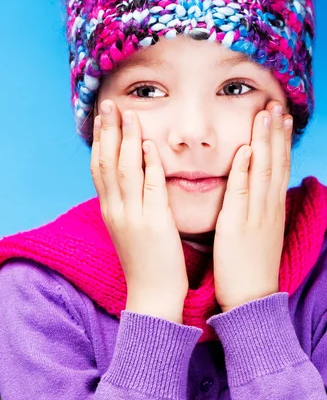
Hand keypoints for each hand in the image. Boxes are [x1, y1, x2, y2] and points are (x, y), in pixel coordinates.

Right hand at [90, 100, 188, 320]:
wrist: (152, 295)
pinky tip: (150, 144)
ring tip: (129, 113)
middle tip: (109, 104)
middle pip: (107, 162)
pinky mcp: (154, 222)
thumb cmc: (146, 261)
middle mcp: (116, 209)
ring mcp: (133, 215)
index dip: (100, 139)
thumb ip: (128, 203)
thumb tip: (130, 178)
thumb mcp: (129, 228)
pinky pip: (150, 187)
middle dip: (108, 130)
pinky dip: (149, 164)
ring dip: (127, 139)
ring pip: (125, 169)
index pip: (99, 167)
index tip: (102, 116)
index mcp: (110, 210)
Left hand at [212, 101, 292, 312]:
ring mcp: (256, 214)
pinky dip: (245, 170)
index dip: (280, 139)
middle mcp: (268, 206)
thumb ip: (258, 206)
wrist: (252, 298)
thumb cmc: (251, 264)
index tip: (280, 115)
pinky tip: (246, 150)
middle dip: (275, 131)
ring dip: (264, 140)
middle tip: (275, 103)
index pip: (280, 165)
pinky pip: (242, 193)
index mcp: (273, 207)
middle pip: (275, 161)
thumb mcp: (260, 230)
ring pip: (264, 170)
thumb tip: (257, 187)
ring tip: (265, 114)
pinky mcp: (238, 225)